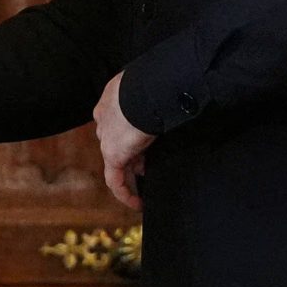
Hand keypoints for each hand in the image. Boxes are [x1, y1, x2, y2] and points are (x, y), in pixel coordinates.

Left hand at [93, 72, 152, 207]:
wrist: (147, 89)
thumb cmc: (157, 83)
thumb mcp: (156, 88)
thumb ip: (159, 98)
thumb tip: (181, 99)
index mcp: (113, 99)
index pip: (118, 121)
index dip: (130, 135)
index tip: (144, 144)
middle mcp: (105, 118)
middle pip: (115, 141)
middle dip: (132, 155)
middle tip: (149, 166)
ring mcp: (107, 136)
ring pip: (116, 161)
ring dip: (130, 175)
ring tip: (145, 188)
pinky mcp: (112, 154)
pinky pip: (115, 180)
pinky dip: (125, 193)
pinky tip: (138, 204)